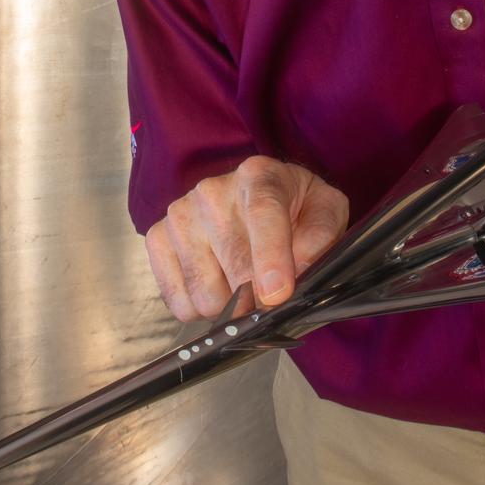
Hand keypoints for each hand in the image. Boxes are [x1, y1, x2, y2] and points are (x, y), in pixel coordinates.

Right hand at [144, 157, 349, 321]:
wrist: (255, 199)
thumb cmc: (295, 208)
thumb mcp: (325, 212)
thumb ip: (320, 237)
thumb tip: (299, 271)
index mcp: (260, 176)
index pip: (263, 214)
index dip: (270, 258)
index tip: (277, 295)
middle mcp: (213, 191)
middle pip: (235, 267)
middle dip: (258, 298)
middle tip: (270, 295)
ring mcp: (180, 214)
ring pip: (205, 294)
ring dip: (229, 306)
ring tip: (241, 284)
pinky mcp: (158, 238)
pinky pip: (178, 300)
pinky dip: (200, 308)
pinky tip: (216, 285)